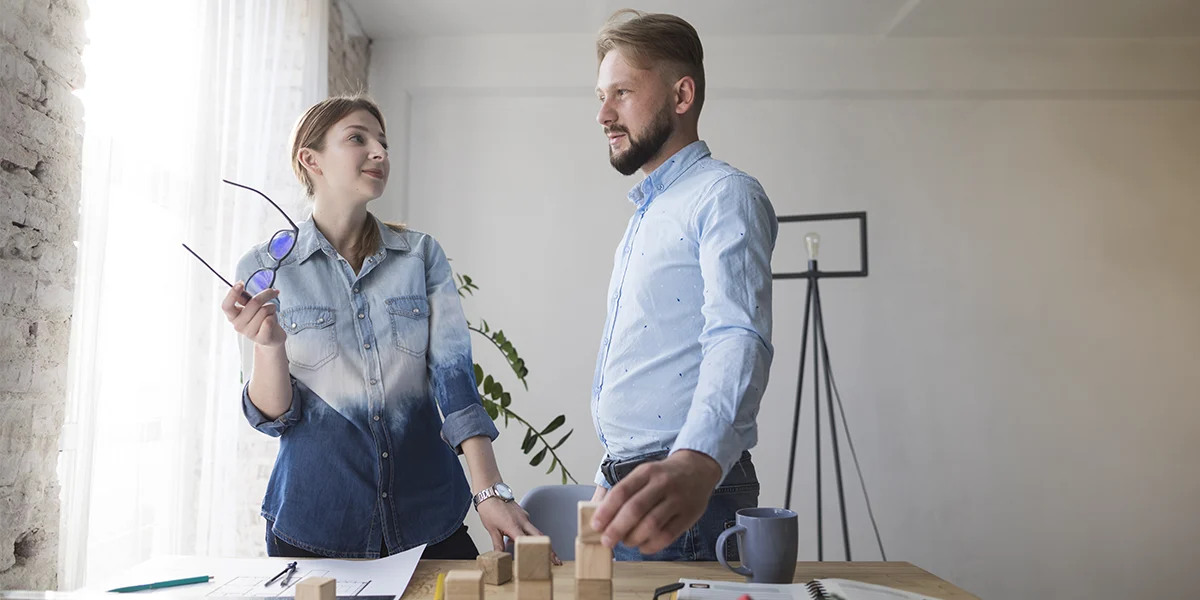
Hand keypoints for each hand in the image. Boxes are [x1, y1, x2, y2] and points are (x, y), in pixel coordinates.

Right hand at [222, 283, 284, 346]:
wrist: (272, 336)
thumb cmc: (261, 318)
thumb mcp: (252, 306)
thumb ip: (245, 298)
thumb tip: (239, 286)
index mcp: (233, 316)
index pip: (226, 306)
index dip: (232, 294)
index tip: (240, 283)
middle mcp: (238, 325)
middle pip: (254, 302)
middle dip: (267, 294)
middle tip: (274, 292)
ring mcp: (249, 333)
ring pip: (264, 310)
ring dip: (272, 307)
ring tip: (271, 313)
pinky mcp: (261, 339)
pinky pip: (269, 321)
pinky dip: (274, 316)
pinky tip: (273, 321)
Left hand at [476, 499, 562, 564]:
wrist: (490, 492)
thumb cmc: (489, 508)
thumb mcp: (492, 529)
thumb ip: (498, 544)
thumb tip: (499, 556)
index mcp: (514, 526)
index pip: (528, 543)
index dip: (537, 552)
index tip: (545, 560)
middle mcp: (522, 521)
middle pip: (540, 537)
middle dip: (549, 548)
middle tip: (556, 560)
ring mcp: (524, 516)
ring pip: (535, 531)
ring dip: (539, 542)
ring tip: (542, 553)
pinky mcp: (523, 513)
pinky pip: (529, 526)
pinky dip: (529, 533)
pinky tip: (523, 538)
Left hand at [590, 450, 722, 554]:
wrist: (699, 468)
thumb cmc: (665, 475)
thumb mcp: (644, 473)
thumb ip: (625, 491)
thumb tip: (602, 514)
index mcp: (647, 471)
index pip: (622, 491)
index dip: (606, 510)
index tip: (596, 525)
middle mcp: (662, 484)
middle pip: (635, 509)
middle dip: (617, 528)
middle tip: (607, 541)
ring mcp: (677, 500)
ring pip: (651, 524)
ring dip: (634, 538)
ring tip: (626, 542)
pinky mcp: (688, 516)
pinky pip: (667, 535)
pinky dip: (651, 545)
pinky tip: (643, 546)